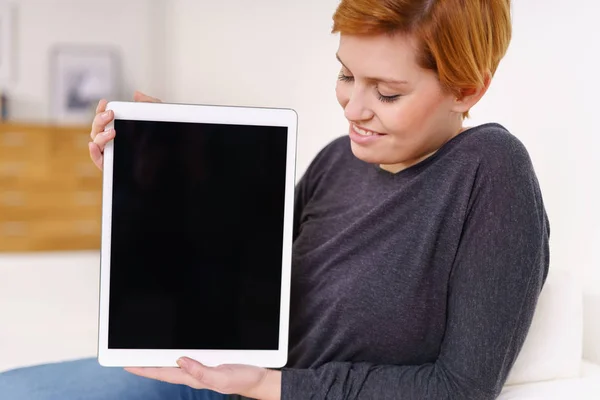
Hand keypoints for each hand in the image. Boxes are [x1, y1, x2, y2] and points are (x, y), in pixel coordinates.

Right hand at [88, 91, 160, 170]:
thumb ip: (149, 105)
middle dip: (100, 119)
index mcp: (118, 127)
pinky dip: (94, 152)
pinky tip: (94, 145)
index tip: (105, 103)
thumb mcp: (158, 119)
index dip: (101, 109)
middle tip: (110, 114)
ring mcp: (110, 152)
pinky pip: (98, 160)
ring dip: (100, 135)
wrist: (169, 160)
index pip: (104, 117)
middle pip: (97, 128)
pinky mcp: (111, 166)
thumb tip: (137, 95)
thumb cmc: (160, 140)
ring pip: (96, 142)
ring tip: (112, 132)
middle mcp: (111, 140)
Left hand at [125, 357, 280, 399]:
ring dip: (157, 359)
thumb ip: (201, 372)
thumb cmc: (242, 379)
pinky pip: (186, 358)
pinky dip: (174, 354)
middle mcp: (194, 373)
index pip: (163, 373)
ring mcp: (200, 368)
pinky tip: (172, 351)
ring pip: (173, 363)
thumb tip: (180, 361)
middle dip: (146, 364)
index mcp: (194, 378)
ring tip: (142, 355)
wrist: (259, 379)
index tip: (127, 365)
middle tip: (128, 358)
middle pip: (164, 369)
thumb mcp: (223, 377)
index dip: (144, 369)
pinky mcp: (208, 362)